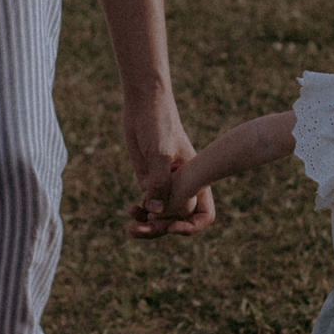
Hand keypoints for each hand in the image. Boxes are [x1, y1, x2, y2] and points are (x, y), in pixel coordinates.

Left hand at [124, 99, 213, 237]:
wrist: (143, 105)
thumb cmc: (159, 123)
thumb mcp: (160, 153)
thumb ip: (159, 182)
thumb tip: (155, 212)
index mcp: (195, 179)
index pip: (202, 213)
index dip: (191, 226)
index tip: (173, 228)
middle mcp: (182, 185)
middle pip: (178, 218)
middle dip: (163, 227)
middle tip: (145, 229)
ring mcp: (164, 183)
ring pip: (160, 214)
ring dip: (149, 224)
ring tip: (133, 228)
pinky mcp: (147, 178)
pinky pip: (146, 203)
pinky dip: (140, 212)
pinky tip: (132, 211)